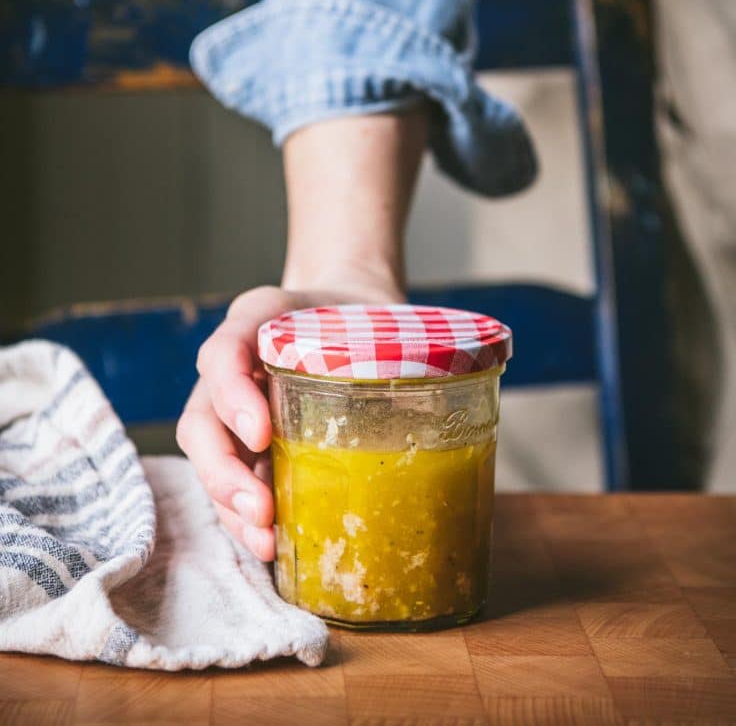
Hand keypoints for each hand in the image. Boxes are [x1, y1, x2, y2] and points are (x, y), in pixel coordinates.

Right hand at [178, 107, 425, 560]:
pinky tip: (273, 549)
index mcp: (249, 333)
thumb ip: (391, 325)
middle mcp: (231, 378)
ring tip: (265, 541)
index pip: (222, 357)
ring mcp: (237, 416)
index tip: (262, 432)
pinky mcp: (255, 449)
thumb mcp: (365, 303)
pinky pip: (237, 482)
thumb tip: (464, 371)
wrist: (346, 313)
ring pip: (211, 463)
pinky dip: (245, 519)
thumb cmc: (352, 313)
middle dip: (223, 475)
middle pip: (201, 426)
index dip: (233, 397)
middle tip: (261, 510)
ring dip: (230, 507)